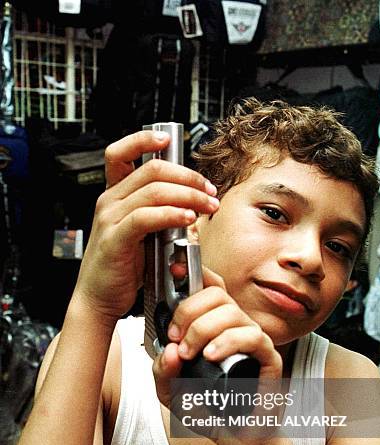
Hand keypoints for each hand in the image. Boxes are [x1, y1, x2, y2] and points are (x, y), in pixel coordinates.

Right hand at [72, 130, 218, 322]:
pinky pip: (146, 217)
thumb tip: (192, 203)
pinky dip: (171, 214)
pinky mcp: (114, 239)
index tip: (167, 139)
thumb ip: (160, 215)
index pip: (120, 153)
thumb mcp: (142, 235)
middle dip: (189, 176)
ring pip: (154, 190)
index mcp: (114, 196)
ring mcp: (110, 219)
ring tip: (208, 206)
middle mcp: (109, 201)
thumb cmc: (123, 268)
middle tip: (210, 191)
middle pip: (152, 170)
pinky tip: (188, 218)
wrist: (99, 299)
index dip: (142, 140)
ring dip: (189, 195)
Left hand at [152, 266, 286, 444]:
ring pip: (232, 312)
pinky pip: (252, 337)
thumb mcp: (172, 392)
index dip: (194, 274)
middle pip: (216, 295)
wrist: (235, 438)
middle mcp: (235, 327)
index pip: (210, 288)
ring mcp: (252, 341)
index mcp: (214, 325)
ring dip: (203, 328)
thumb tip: (169, 351)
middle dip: (188, 311)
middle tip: (176, 338)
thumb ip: (162, 372)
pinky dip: (228, 341)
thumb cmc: (209, 409)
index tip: (175, 272)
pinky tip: (211, 355)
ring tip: (190, 353)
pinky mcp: (268, 358)